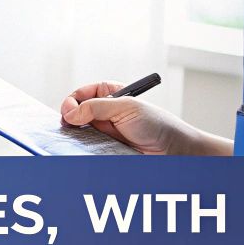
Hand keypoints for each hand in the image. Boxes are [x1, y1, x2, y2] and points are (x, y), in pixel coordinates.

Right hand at [59, 81, 215, 155]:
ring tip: (75, 135)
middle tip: (69, 123)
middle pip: (77, 112)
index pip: (84, 94)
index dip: (74, 100)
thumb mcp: (126, 108)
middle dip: (71, 116)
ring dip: (75, 133)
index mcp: (112, 96)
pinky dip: (82, 147)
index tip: (69, 109)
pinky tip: (84, 147)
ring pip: (80, 131)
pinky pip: (88, 148)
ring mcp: (105, 132)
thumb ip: (96, 107)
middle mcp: (106, 113)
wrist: (174, 150)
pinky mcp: (106, 149)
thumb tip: (70, 113)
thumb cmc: (157, 124)